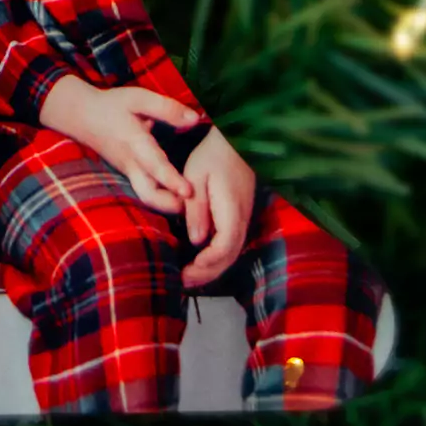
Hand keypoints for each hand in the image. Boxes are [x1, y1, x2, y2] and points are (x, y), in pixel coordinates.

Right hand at [42, 77, 200, 214]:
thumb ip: (166, 109)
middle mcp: (131, 163)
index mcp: (134, 143)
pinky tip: (181, 198)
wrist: (81, 115)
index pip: (154, 165)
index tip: (189, 191)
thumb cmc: (111, 105)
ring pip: (148, 197)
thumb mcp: (138, 98)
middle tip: (193, 206)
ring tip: (192, 205)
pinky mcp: (129, 174)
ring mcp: (129, 172)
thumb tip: (195, 119)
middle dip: (170, 204)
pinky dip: (162, 198)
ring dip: (168, 204)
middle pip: (148, 195)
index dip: (172, 180)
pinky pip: (146, 192)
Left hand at [180, 127, 256, 289]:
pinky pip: (230, 244)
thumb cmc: (212, 156)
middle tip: (182, 283)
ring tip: (188, 279)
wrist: (234, 142)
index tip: (187, 270)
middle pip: (228, 256)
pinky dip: (215, 258)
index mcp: (231, 210)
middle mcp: (242, 219)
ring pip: (231, 253)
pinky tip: (199, 262)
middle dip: (206, 273)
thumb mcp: (196, 177)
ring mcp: (243, 219)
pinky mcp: (239, 217)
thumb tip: (194, 240)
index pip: (224, 247)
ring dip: (211, 269)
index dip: (207, 263)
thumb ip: (196, 209)